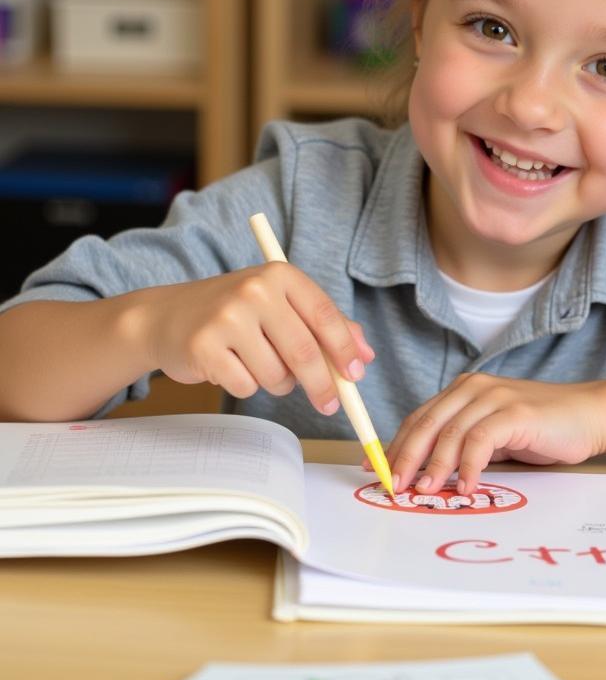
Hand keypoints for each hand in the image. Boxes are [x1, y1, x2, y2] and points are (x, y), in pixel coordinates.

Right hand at [144, 262, 373, 414]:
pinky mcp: (204, 347)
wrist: (166, 316)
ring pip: (276, 374)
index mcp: (280, 275)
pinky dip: (246, 385)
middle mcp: (255, 290)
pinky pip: (246, 386)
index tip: (356, 375)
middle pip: (304, 351)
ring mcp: (227, 318)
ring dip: (277, 383)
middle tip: (331, 404)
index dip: (345, 349)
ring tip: (258, 364)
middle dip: (323, 385)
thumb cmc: (235, 313)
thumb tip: (365, 355)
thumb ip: (325, 325)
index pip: (325, 315)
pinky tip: (231, 366)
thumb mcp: (281, 306)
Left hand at [384, 372, 605, 495]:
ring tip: (425, 492)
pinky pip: (481, 440)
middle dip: (406, 458)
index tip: (378, 471)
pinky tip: (467, 487)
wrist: (587, 415)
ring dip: (434, 466)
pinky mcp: (514, 412)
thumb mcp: (493, 434)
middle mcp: (474, 387)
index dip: (396, 446)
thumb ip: (464, 444)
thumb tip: (426, 475)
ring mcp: (494, 397)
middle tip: (394, 487)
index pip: (419, 418)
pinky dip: (470, 466)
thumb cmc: (541, 428)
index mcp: (463, 390)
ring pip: (450, 432)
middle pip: (426, 424)